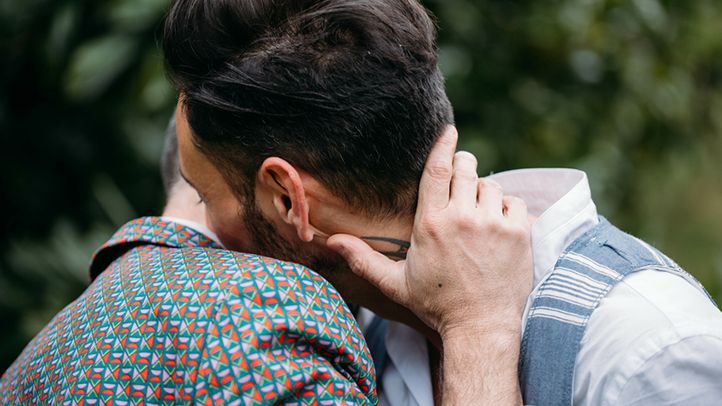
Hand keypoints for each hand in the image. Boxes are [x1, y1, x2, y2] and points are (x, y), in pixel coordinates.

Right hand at [327, 126, 532, 338]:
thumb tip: (331, 241)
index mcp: (431, 224)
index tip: (448, 131)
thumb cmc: (436, 305)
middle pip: (466, 168)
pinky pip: (515, 202)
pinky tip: (497, 224)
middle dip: (463, 166)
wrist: (480, 328)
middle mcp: (462, 217)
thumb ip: (363, 258)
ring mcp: (493, 223)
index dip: (443, 145)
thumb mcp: (395, 283)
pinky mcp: (518, 233)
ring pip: (491, 184)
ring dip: (483, 191)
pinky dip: (507, 207)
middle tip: (461, 177)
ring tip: (476, 212)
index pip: (437, 169)